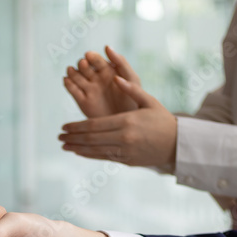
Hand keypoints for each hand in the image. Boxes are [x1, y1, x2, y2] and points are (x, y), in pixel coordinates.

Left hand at [59, 78, 176, 168]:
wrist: (178, 144)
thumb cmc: (162, 119)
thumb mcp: (149, 101)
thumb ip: (131, 89)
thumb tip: (115, 75)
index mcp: (127, 122)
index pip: (94, 126)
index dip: (76, 127)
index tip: (64, 126)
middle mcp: (123, 138)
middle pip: (91, 139)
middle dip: (72, 138)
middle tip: (59, 137)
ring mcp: (125, 152)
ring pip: (95, 151)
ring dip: (77, 149)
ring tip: (64, 146)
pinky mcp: (127, 161)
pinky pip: (104, 158)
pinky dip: (90, 155)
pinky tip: (80, 152)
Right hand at [64, 46, 140, 117]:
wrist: (127, 123)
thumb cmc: (133, 99)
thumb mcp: (131, 78)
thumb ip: (121, 62)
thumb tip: (106, 46)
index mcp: (107, 70)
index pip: (95, 59)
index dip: (91, 56)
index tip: (89, 56)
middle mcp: (96, 78)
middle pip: (83, 66)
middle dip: (82, 65)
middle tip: (83, 65)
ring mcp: (88, 90)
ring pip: (76, 77)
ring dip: (73, 72)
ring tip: (72, 71)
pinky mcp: (82, 101)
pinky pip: (72, 90)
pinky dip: (68, 84)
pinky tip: (67, 80)